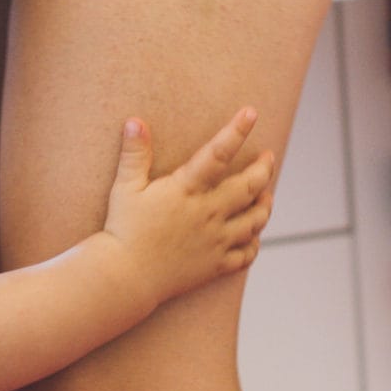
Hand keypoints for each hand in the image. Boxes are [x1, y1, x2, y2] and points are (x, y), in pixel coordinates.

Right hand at [99, 108, 275, 308]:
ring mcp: (215, 241)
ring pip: (255, 221)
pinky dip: (254, 244)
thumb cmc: (122, 229)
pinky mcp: (215, 265)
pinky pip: (246, 255)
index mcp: (186, 190)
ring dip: (265, 205)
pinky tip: (253, 236)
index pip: (218, 153)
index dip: (237, 131)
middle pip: (249, 187)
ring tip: (267, 194)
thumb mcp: (125, 188)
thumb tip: (135, 121)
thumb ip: (134, 154)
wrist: (125, 277)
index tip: (251, 113)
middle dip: (264, 169)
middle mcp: (208, 214)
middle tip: (268, 158)